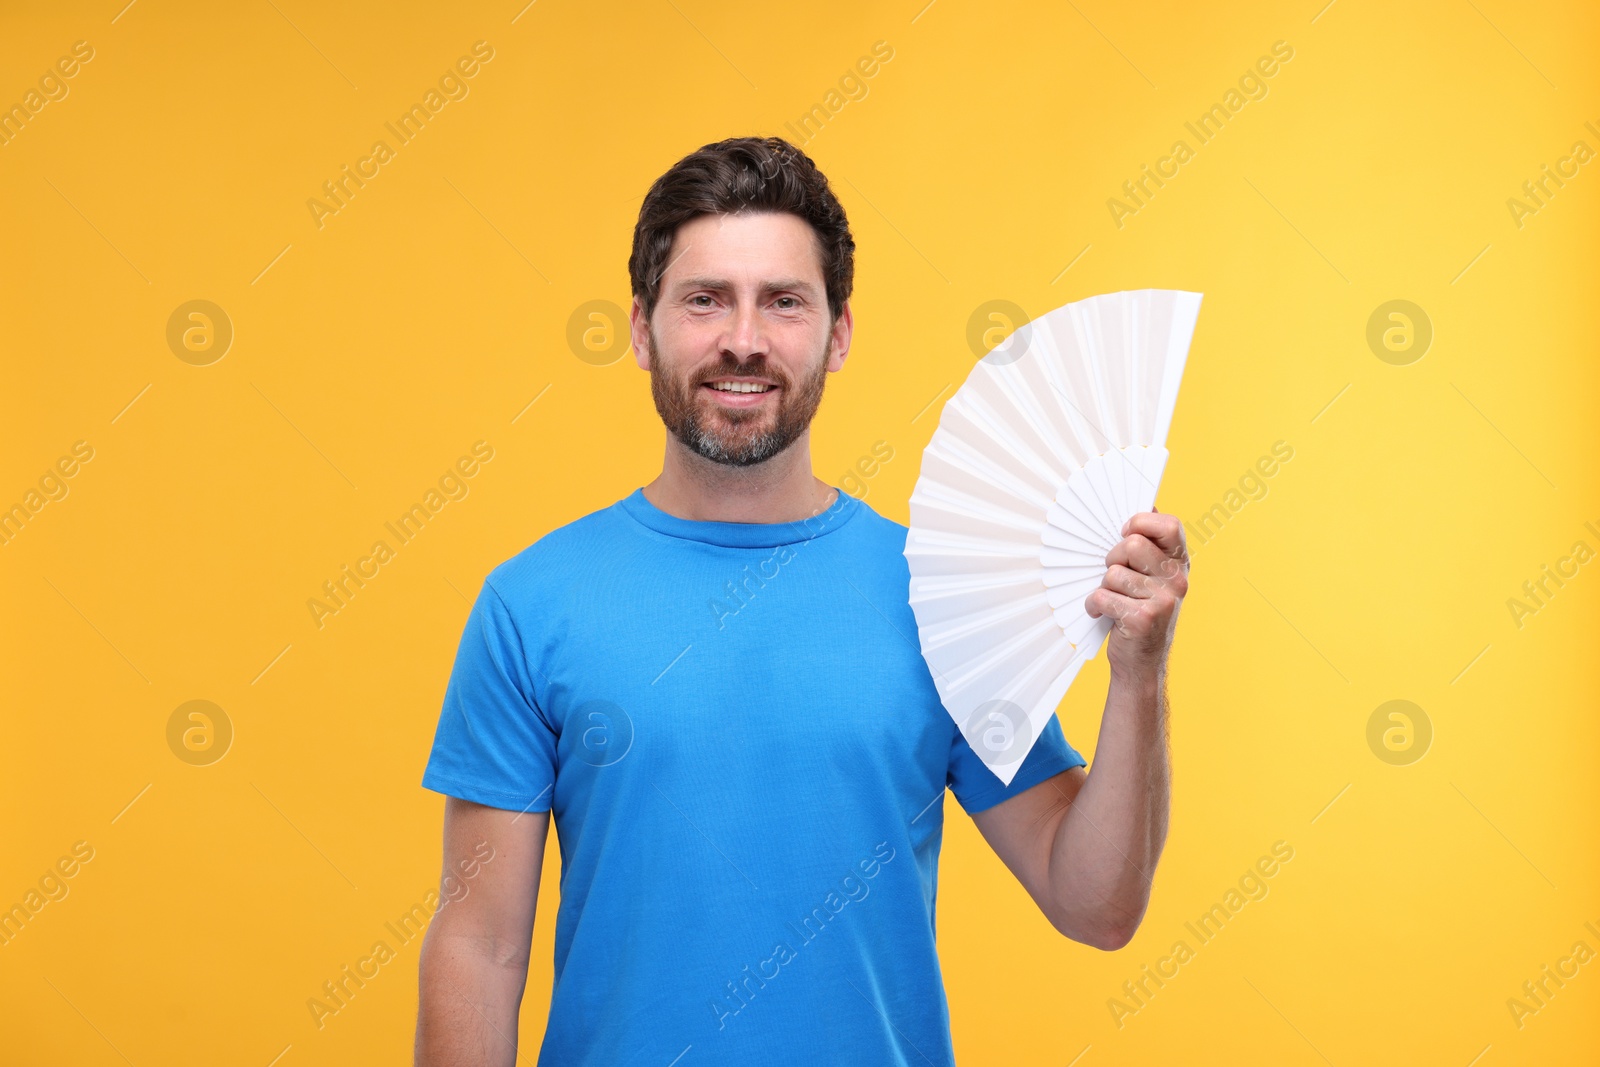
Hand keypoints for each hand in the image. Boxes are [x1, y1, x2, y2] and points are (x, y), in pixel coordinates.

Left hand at [1084, 508, 1188, 680]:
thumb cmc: (1140, 610)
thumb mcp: (1152, 576)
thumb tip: (1148, 503)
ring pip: (1113, 572)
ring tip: (1113, 600)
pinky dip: (1094, 606)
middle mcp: (1177, 579)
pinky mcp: (1144, 618)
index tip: (1125, 533)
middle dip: (1113, 559)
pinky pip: (1102, 596)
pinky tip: (1103, 614)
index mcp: (1179, 563)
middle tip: (1116, 577)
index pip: (1169, 525)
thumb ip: (1150, 544)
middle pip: (1131, 545)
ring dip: (1104, 587)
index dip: (1141, 522)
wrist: (1141, 662)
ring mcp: (1163, 600)